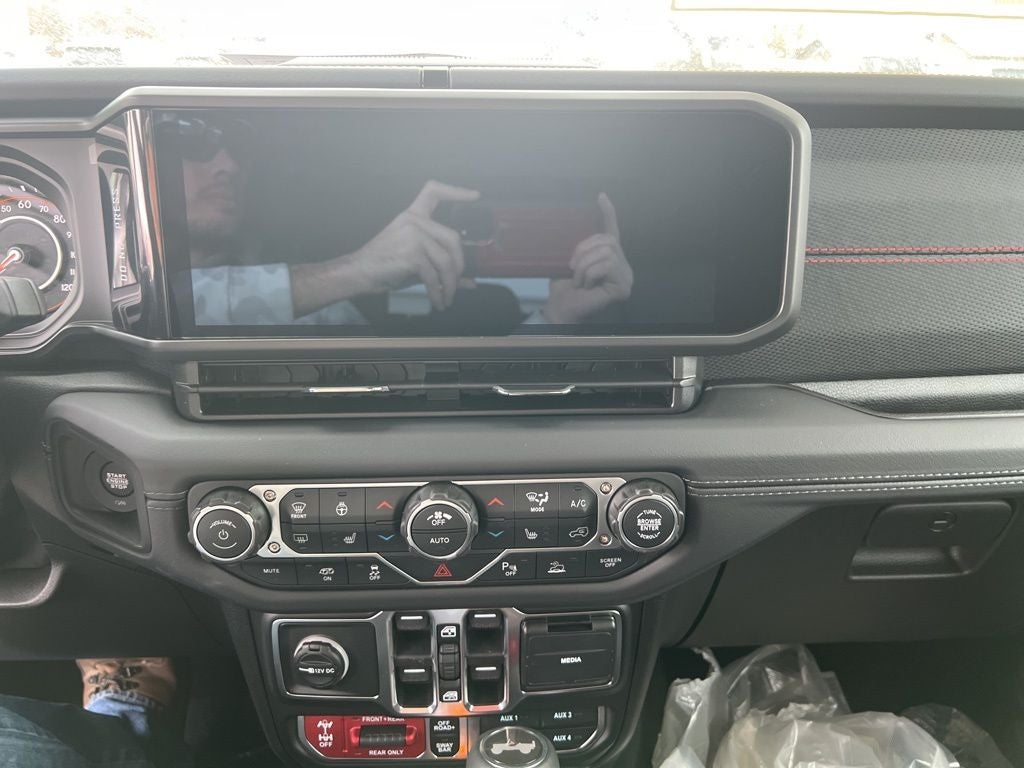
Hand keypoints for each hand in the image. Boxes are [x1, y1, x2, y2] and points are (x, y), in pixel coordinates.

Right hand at [345, 180, 479, 310]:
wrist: (358, 274)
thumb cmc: (384, 267)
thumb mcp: (416, 263)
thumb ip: (442, 268)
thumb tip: (470, 282)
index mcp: (412, 217)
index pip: (434, 192)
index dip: (456, 191)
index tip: (475, 196)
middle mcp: (413, 221)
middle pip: (453, 238)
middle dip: (459, 265)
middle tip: (456, 283)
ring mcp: (412, 235)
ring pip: (446, 261)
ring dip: (450, 284)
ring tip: (447, 298)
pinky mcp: (411, 254)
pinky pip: (434, 276)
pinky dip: (438, 292)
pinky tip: (437, 301)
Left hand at [542, 193, 632, 323]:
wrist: (561, 308)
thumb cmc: (564, 287)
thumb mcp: (570, 259)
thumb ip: (580, 245)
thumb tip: (574, 222)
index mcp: (611, 258)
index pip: (613, 232)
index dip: (608, 213)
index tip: (601, 196)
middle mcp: (623, 266)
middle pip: (608, 240)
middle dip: (584, 250)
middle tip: (572, 268)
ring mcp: (626, 277)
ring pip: (606, 252)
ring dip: (585, 265)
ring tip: (579, 280)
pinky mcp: (624, 287)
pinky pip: (606, 265)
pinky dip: (590, 274)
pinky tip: (587, 287)